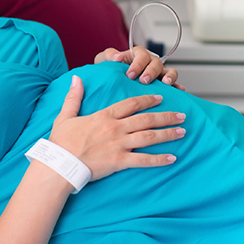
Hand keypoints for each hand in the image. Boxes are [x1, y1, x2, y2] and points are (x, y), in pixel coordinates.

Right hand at [49, 75, 185, 181]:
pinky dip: (159, 159)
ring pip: (149, 136)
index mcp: (104, 116)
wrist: (60, 164)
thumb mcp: (65, 116)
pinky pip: (144, 160)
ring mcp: (119, 145)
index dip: (147, 100)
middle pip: (146, 119)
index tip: (160, 97)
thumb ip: (74, 97)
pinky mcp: (119, 161)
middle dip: (166, 116)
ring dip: (168, 134)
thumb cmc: (61, 142)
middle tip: (182, 115)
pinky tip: (172, 158)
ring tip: (182, 131)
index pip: (130, 104)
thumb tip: (77, 79)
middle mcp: (115, 128)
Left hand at [94, 46, 185, 89]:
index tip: (129, 75)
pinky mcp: (163, 84)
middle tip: (143, 81)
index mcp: (137, 54)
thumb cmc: (109, 69)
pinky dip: (177, 86)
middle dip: (150, 72)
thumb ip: (109, 55)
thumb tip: (117, 57)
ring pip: (169, 71)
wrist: (112, 83)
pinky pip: (174, 84)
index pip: (141, 55)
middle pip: (156, 63)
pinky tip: (179, 91)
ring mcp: (158, 73)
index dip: (137, 64)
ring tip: (165, 83)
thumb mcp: (103, 60)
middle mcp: (150, 62)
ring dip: (168, 77)